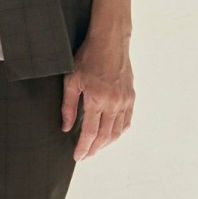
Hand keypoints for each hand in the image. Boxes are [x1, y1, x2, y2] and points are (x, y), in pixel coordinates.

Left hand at [61, 33, 134, 160]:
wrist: (110, 41)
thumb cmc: (88, 57)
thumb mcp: (71, 80)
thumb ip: (68, 106)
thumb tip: (66, 127)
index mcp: (97, 99)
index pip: (90, 133)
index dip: (83, 148)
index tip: (77, 157)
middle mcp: (114, 103)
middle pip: (105, 136)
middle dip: (94, 149)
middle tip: (85, 155)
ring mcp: (125, 100)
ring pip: (118, 132)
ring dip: (106, 143)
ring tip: (95, 148)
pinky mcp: (131, 97)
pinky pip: (126, 121)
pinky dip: (118, 132)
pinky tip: (110, 135)